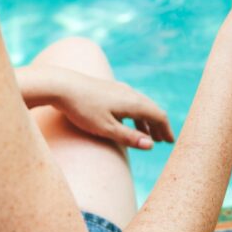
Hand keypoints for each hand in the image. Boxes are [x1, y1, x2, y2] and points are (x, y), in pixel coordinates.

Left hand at [25, 63, 174, 148]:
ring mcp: (119, 89)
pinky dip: (135, 114)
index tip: (170, 142)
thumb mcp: (106, 129)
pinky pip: (129, 102)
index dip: (166, 130)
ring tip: (146, 135)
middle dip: (158, 126)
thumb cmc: (83, 109)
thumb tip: (151, 145)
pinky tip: (127, 122)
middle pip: (151, 109)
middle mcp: (130, 93)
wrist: (61, 85)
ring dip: (146, 121)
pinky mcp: (108, 89)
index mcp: (133, 102)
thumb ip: (129, 137)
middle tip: (162, 141)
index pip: (158, 116)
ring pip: (140, 105)